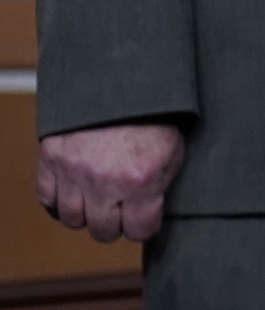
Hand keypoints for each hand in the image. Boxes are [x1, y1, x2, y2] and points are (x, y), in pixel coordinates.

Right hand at [36, 122, 186, 242]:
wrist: (122, 77)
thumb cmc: (154, 113)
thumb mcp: (173, 149)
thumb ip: (162, 183)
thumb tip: (152, 209)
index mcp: (141, 181)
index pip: (139, 230)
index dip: (144, 225)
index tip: (144, 218)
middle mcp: (104, 183)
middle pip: (103, 231)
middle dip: (115, 223)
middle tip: (120, 209)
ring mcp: (73, 172)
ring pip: (72, 219)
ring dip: (86, 213)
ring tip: (97, 198)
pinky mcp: (51, 158)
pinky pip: (46, 198)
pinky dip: (58, 200)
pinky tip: (73, 191)